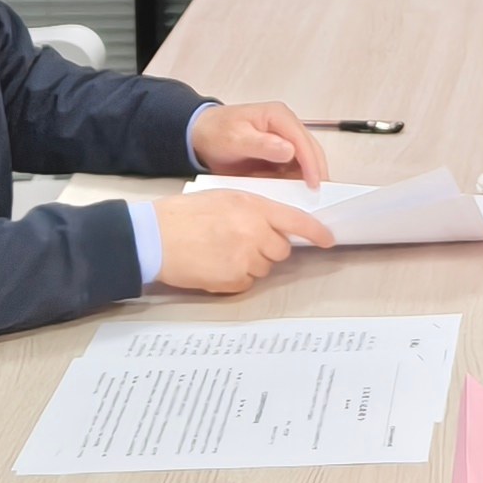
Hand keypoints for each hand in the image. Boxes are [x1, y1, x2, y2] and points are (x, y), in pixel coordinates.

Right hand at [152, 186, 333, 291]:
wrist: (155, 238)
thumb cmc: (184, 215)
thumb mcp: (223, 199)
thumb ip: (253, 210)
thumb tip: (273, 226)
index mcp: (252, 207)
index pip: (295, 221)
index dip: (315, 232)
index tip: (328, 239)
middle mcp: (253, 232)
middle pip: (281, 250)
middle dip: (269, 249)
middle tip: (244, 242)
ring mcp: (244, 258)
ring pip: (264, 268)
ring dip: (251, 263)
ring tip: (222, 252)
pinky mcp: (232, 281)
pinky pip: (247, 283)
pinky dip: (236, 278)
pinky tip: (215, 266)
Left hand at [187, 100, 328, 182]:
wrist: (200, 135)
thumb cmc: (216, 132)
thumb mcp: (235, 139)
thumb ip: (262, 144)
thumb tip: (288, 149)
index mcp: (278, 116)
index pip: (303, 141)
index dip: (311, 163)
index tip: (314, 183)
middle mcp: (285, 125)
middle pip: (310, 150)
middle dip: (316, 172)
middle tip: (318, 195)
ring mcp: (283, 139)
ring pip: (305, 160)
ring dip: (306, 177)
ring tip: (307, 197)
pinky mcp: (278, 152)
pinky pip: (292, 168)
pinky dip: (294, 180)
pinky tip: (293, 193)